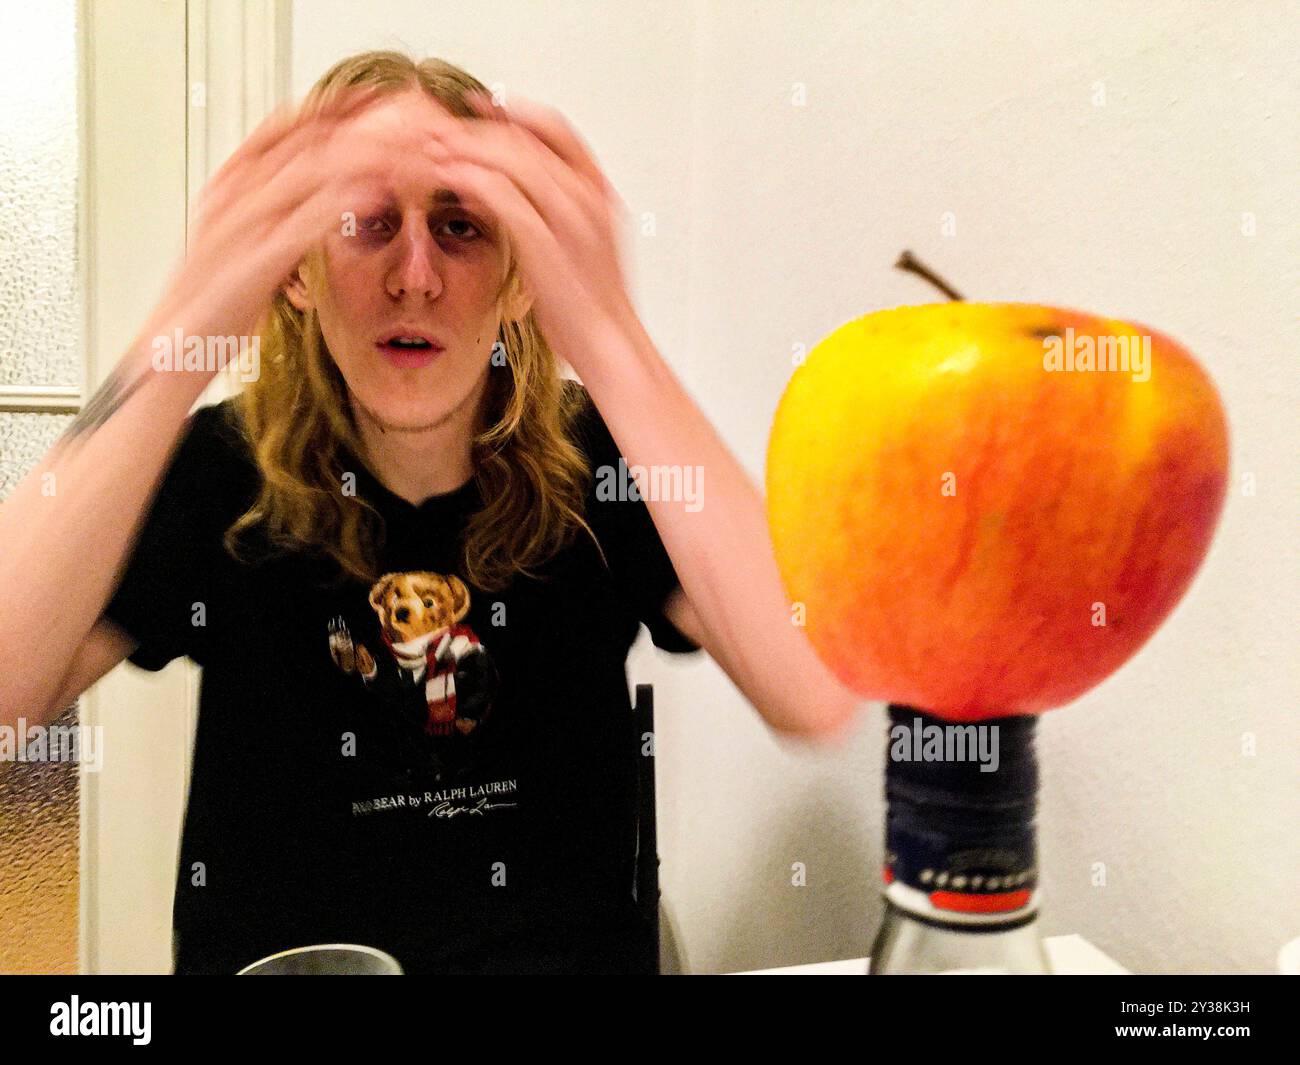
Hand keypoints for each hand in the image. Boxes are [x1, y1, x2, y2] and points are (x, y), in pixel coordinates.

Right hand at [130, 86, 443, 370]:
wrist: (173, 350)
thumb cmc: (215, 302)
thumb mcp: (248, 245)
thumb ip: (278, 215)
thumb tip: (321, 197)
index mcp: (229, 187)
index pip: (284, 128)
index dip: (330, 108)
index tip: (372, 97)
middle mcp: (233, 198)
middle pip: (302, 142)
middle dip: (356, 124)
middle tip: (402, 114)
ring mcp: (241, 228)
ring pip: (306, 173)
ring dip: (359, 156)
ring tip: (403, 146)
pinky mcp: (253, 264)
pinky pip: (300, 224)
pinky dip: (338, 203)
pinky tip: (372, 193)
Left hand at [419, 92, 637, 371]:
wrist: (608, 343)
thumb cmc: (590, 303)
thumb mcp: (579, 246)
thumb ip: (554, 213)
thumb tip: (515, 193)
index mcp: (598, 193)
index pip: (555, 130)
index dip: (515, 112)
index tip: (479, 106)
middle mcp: (588, 198)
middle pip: (526, 139)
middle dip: (478, 128)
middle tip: (441, 127)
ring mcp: (570, 220)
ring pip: (512, 159)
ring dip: (467, 148)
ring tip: (434, 148)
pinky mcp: (546, 246)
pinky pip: (502, 196)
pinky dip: (471, 180)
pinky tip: (448, 178)